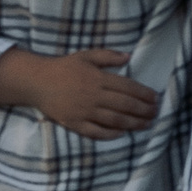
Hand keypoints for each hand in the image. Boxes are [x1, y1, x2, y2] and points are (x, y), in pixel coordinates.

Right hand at [4, 48, 159, 139]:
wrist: (36, 81)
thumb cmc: (63, 67)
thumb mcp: (86, 56)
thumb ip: (108, 56)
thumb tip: (128, 56)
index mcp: (98, 78)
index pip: (128, 87)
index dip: (144, 94)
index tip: (155, 98)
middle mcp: (94, 96)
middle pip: (125, 105)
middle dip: (143, 110)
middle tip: (155, 113)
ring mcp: (84, 111)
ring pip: (114, 120)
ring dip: (133, 123)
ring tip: (146, 124)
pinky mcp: (74, 123)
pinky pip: (95, 132)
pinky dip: (110, 134)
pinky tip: (122, 133)